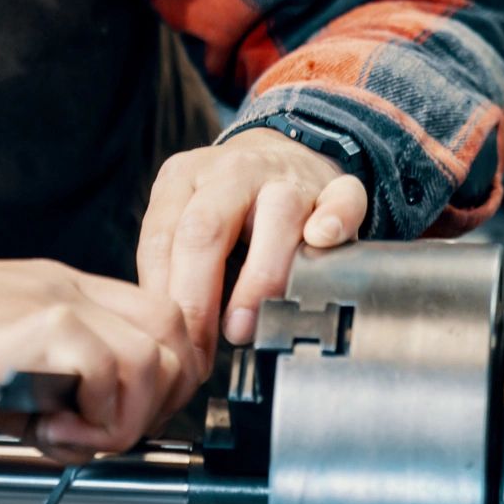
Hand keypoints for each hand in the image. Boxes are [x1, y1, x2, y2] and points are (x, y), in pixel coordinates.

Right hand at [0, 245, 197, 457]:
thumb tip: (81, 433)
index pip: (164, 321)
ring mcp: (38, 303)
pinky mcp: (9, 331)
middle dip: (158, 405)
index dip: (165, 384)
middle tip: (95, 437)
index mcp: (57, 291)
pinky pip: (98, 363)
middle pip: (178, 335)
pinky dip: (89, 415)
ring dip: (124, 416)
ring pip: (153, 352)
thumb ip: (38, 388)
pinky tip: (39, 431)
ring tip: (62, 435)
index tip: (121, 425)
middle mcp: (60, 288)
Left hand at [136, 129, 368, 363]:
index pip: (161, 240)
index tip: (172, 348)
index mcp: (184, 178)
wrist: (281, 155)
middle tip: (200, 348)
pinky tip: (322, 240)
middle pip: (206, 229)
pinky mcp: (335, 184)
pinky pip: (343, 198)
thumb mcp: (186, 220)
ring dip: (259, 278)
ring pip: (278, 214)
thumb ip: (174, 264)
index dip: (164, 300)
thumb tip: (170, 333)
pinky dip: (336, 219)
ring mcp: (287, 175)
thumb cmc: (229, 206)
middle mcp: (232, 171)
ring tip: (246, 326)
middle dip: (198, 298)